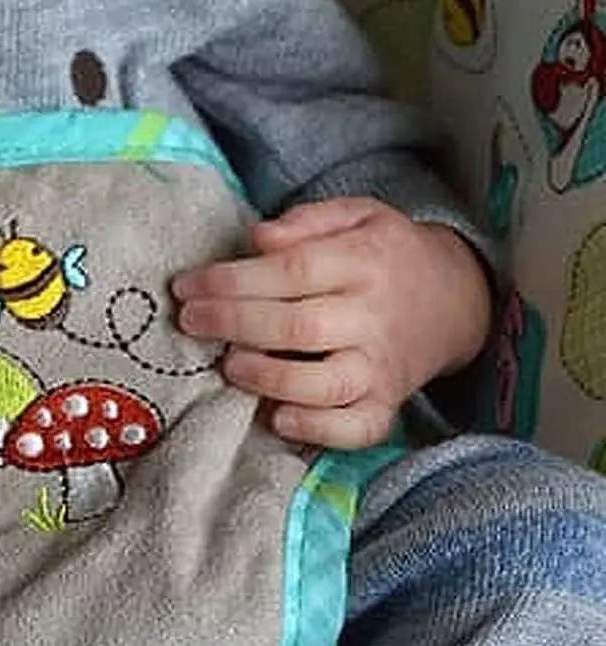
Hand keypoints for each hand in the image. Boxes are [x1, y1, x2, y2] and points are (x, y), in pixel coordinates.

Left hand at [171, 198, 491, 449]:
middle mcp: (374, 318)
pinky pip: (358, 428)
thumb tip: (259, 238)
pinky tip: (278, 417)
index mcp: (363, 262)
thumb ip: (306, 221)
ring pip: (327, 384)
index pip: (291, 271)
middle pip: (299, 327)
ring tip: (228, 366)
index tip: (187, 286)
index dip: (232, 280)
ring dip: (269, 379)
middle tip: (190, 322)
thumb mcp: (356, 214)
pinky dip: (318, 431)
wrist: (458, 298)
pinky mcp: (389, 403)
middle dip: (234, 325)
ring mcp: (383, 366)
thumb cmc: (385, 253)